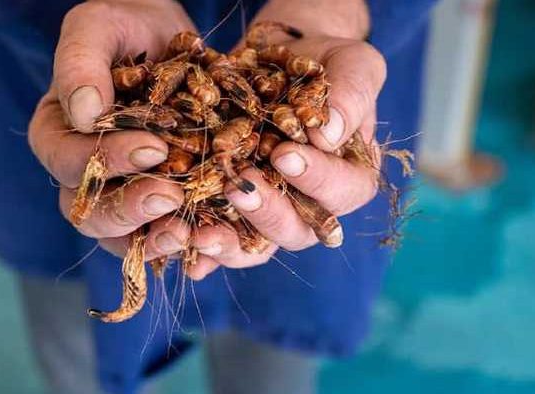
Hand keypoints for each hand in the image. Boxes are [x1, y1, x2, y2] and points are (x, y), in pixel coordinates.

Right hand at [28, 0, 197, 259]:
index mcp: (57, 135)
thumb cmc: (124, 25)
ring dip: (155, 240)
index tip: (153, 148)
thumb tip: (84, 114)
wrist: (167, 36)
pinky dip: (186, 246)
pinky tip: (210, 244)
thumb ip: (80, 63)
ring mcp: (120, 193)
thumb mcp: (97, 26)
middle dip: (130, 210)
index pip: (68, 163)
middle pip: (90, 213)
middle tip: (172, 196)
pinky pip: (164, 235)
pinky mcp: (159, 202)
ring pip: (124, 238)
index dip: (106, 162)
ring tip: (189, 233)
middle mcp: (81, 174)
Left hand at [187, 0, 385, 279]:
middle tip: (240, 188)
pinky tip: (181, 244)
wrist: (279, 62)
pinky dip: (200, 248)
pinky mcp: (232, 210)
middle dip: (266, 213)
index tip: (285, 154)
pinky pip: (217, 236)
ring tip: (201, 235)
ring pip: (253, 246)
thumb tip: (327, 136)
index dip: (316, 179)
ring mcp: (269, 212)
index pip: (343, 191)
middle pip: (296, 230)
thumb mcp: (352, 65)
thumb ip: (350, 95)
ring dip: (227, 244)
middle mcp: (311, 206)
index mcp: (350, 178)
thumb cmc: (325, 63)